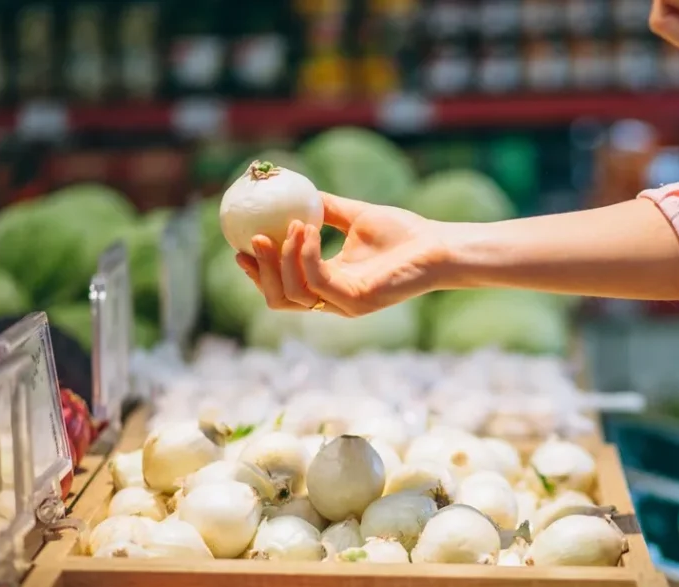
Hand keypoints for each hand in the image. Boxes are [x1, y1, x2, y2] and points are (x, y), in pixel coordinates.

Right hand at [235, 193, 454, 316]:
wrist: (437, 245)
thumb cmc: (405, 233)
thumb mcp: (355, 216)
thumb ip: (326, 208)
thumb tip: (296, 189)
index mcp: (331, 284)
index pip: (284, 288)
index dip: (258, 272)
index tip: (240, 245)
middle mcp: (334, 300)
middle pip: (279, 299)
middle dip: (260, 272)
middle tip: (250, 240)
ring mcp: (344, 304)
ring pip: (292, 293)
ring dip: (283, 258)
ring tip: (287, 226)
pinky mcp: (356, 301)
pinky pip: (316, 280)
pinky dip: (305, 254)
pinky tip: (306, 229)